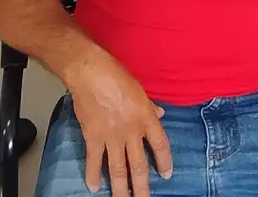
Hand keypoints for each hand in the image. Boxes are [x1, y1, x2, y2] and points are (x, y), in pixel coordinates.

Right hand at [63, 49, 172, 196]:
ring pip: (118, 169)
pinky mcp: (93, 137)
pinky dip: (94, 175)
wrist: (90, 72)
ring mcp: (112, 136)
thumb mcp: (139, 88)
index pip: (160, 144)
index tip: (166, 174)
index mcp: (145, 117)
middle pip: (139, 165)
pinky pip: (94, 160)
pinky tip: (94, 187)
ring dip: (121, 189)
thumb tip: (159, 114)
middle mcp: (131, 131)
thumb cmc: (115, 74)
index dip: (164, 161)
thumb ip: (149, 106)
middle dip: (142, 186)